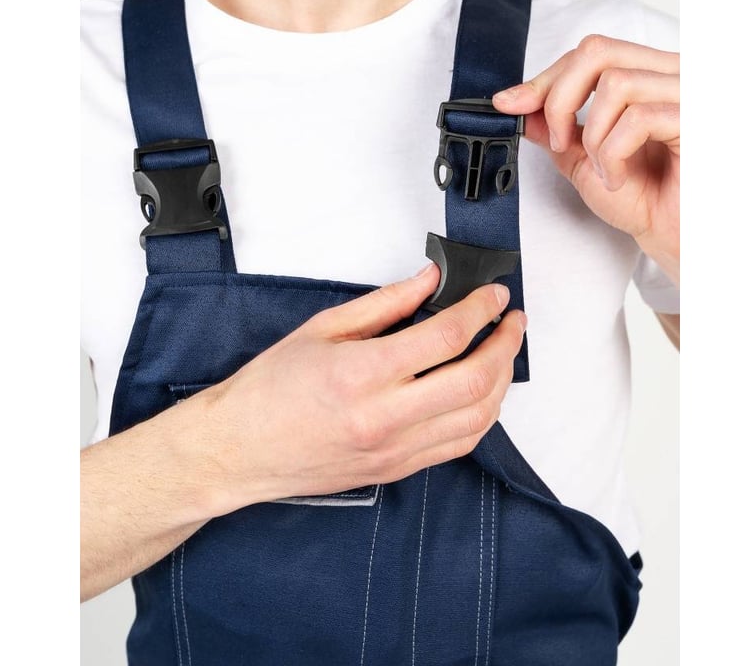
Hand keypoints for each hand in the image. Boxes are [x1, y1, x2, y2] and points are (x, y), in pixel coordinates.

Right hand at [194, 264, 526, 507]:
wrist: (239, 450)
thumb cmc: (269, 390)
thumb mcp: (321, 328)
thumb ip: (385, 303)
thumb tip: (430, 281)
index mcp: (361, 373)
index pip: (446, 337)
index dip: (480, 310)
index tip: (492, 295)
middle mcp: (383, 417)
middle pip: (474, 380)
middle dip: (505, 344)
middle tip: (511, 320)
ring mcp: (394, 449)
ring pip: (477, 418)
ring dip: (500, 381)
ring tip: (502, 351)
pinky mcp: (397, 470)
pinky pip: (459, 445)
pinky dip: (482, 414)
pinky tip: (482, 390)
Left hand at [493, 35, 678, 284]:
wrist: (678, 241)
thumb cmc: (647, 200)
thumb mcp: (586, 159)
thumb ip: (556, 129)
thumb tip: (518, 103)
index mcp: (649, 75)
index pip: (591, 51)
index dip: (546, 78)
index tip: (511, 104)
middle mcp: (673, 74)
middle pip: (599, 51)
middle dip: (561, 99)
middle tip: (560, 142)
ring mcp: (690, 93)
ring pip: (616, 83)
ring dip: (593, 136)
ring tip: (604, 171)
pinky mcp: (698, 120)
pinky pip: (638, 118)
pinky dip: (613, 154)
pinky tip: (619, 179)